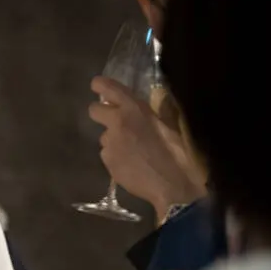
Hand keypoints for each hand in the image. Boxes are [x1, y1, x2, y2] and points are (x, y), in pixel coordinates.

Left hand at [89, 77, 205, 218]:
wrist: (171, 184)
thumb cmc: (176, 151)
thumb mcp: (170, 124)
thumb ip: (157, 110)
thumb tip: (158, 97)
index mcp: (133, 109)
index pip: (107, 87)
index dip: (100, 85)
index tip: (99, 87)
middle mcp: (116, 123)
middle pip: (94, 110)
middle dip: (101, 113)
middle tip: (116, 121)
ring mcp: (109, 144)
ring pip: (104, 136)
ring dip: (114, 140)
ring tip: (133, 151)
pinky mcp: (108, 163)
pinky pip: (108, 155)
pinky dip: (116, 157)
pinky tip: (132, 165)